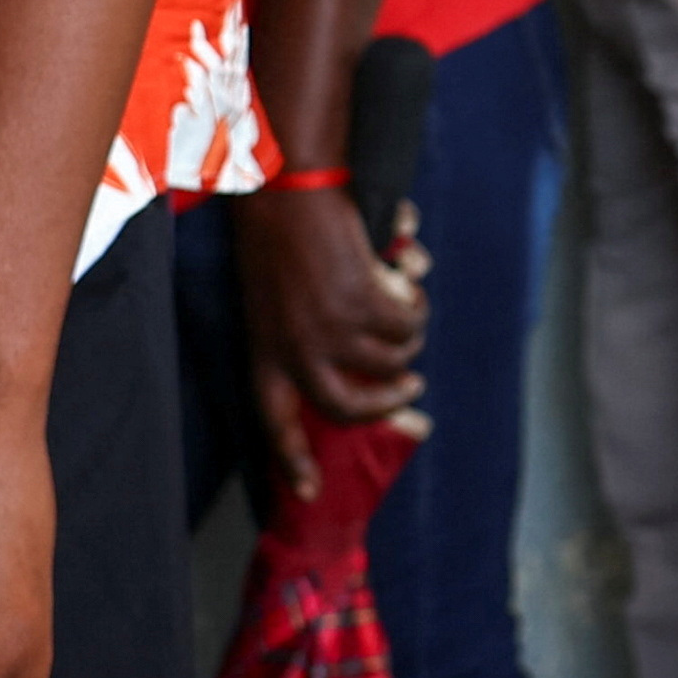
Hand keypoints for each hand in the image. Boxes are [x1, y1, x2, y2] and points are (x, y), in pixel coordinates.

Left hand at [235, 183, 428, 493]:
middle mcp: (297, 350)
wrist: (285, 184)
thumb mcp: (271, 292)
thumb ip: (303, 328)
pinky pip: (408, 320)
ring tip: (408, 306)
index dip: (294, 461)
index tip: (310, 493)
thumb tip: (369, 359)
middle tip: (411, 385)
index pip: (275, 422)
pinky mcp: (365, 303)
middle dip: (388, 401)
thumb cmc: (276, 228)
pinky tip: (407, 272)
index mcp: (263, 351)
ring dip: (407, 333)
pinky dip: (414, 299)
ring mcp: (332, 330)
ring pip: (391, 357)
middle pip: (350, 405)